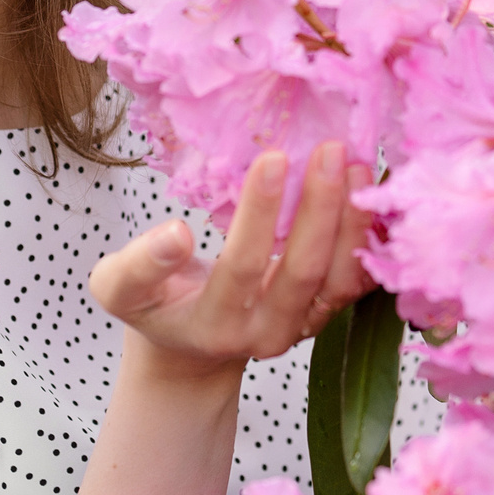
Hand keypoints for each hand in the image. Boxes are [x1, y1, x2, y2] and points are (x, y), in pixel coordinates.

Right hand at [88, 143, 375, 377]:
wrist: (191, 345)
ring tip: (356, 164)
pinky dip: (368, 240)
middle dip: (319, 208)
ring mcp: (301, 327)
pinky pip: (357, 283)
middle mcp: (265, 333)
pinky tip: (373, 194)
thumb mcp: (120, 287)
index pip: (240, 268)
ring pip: (339, 279)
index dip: (258, 215)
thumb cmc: (155, 303)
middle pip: (302, 272)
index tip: (272, 157)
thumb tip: (175, 233)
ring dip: (352, 222)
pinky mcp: (324, 313)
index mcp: (214, 326)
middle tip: (328, 149)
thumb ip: (139, 264)